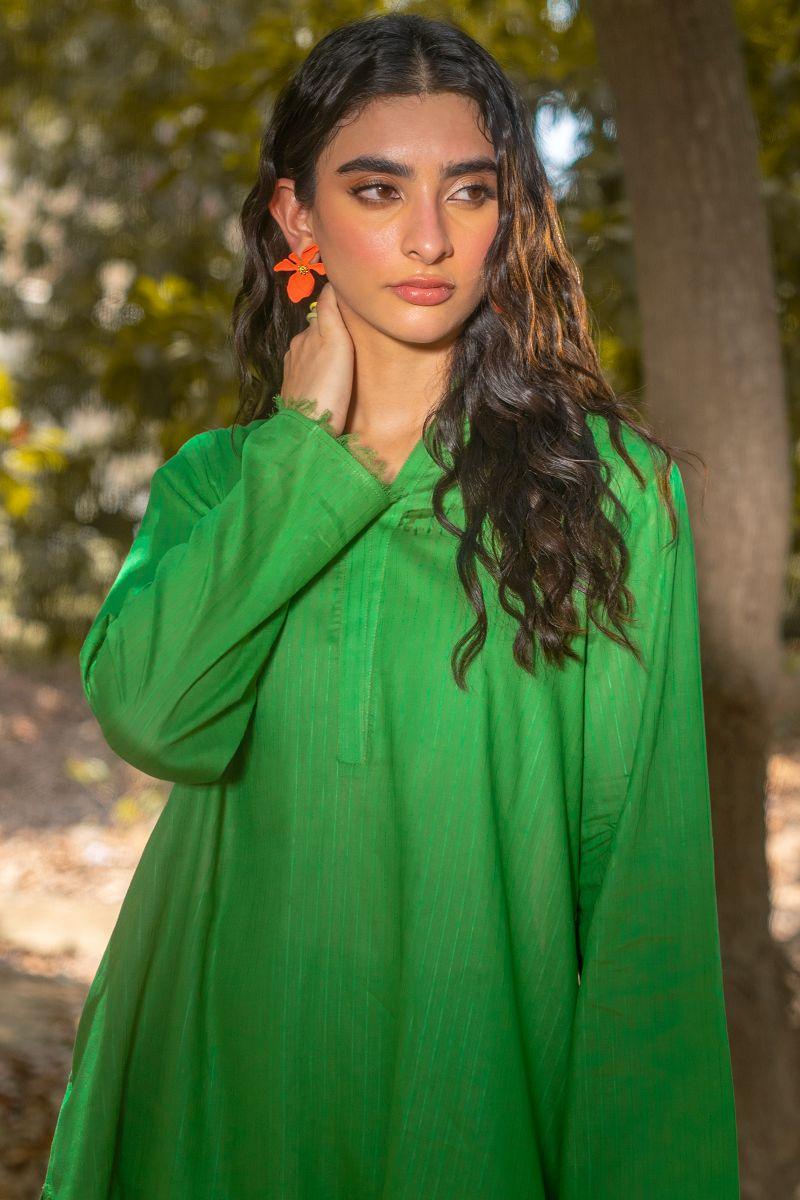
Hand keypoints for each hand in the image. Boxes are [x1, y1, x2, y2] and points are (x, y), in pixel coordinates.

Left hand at [278, 282, 353, 437]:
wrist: (309, 430)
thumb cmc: (328, 386)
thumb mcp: (333, 341)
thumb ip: (329, 311)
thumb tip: (330, 283)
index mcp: (305, 337)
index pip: (322, 312)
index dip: (337, 307)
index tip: (354, 306)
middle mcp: (295, 351)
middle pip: (316, 333)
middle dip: (331, 330)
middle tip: (353, 334)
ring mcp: (293, 373)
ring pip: (311, 354)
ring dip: (325, 352)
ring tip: (343, 358)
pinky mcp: (294, 393)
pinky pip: (308, 374)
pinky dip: (319, 371)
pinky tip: (329, 380)